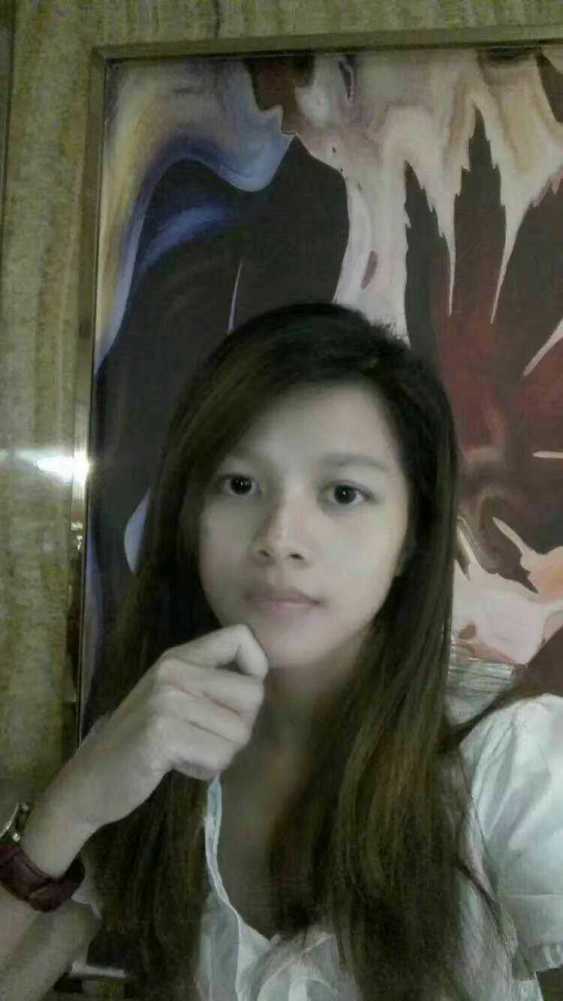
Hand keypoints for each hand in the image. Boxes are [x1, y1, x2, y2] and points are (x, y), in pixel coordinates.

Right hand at [51, 624, 267, 834]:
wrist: (91, 778)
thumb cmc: (142, 740)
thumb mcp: (173, 696)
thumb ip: (210, 683)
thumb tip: (260, 684)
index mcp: (180, 656)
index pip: (242, 637)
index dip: (256, 668)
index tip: (237, 700)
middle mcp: (174, 670)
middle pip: (253, 694)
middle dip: (239, 727)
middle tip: (206, 738)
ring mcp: (167, 699)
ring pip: (239, 732)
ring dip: (220, 754)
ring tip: (186, 752)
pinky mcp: (163, 733)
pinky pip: (219, 756)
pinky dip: (205, 770)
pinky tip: (176, 765)